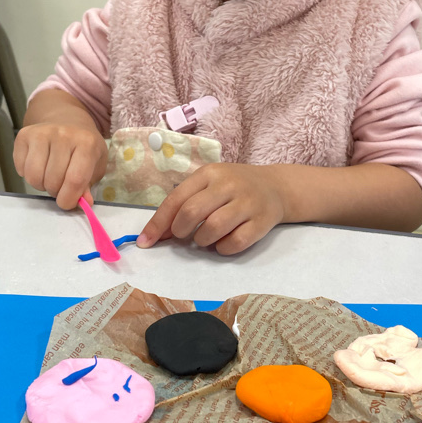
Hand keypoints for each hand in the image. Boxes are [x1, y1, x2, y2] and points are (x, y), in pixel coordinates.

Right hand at [13, 123, 107, 208]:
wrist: (67, 120)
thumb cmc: (84, 147)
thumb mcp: (95, 165)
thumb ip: (88, 185)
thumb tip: (84, 202)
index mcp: (86, 143)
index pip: (75, 179)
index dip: (69, 198)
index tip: (66, 203)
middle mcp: (63, 134)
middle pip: (52, 180)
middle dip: (55, 191)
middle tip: (60, 185)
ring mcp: (41, 132)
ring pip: (33, 176)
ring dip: (41, 184)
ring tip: (49, 176)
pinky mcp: (24, 135)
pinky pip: (21, 168)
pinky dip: (28, 174)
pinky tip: (39, 166)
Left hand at [137, 163, 287, 254]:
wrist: (276, 187)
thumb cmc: (233, 188)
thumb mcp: (209, 185)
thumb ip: (184, 204)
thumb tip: (157, 233)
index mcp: (209, 173)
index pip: (176, 199)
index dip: (158, 223)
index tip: (145, 243)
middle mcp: (228, 185)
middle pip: (192, 213)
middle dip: (180, 231)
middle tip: (184, 236)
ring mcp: (247, 202)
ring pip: (212, 229)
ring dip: (202, 241)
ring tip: (206, 238)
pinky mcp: (262, 221)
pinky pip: (235, 243)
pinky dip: (223, 249)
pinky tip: (224, 243)